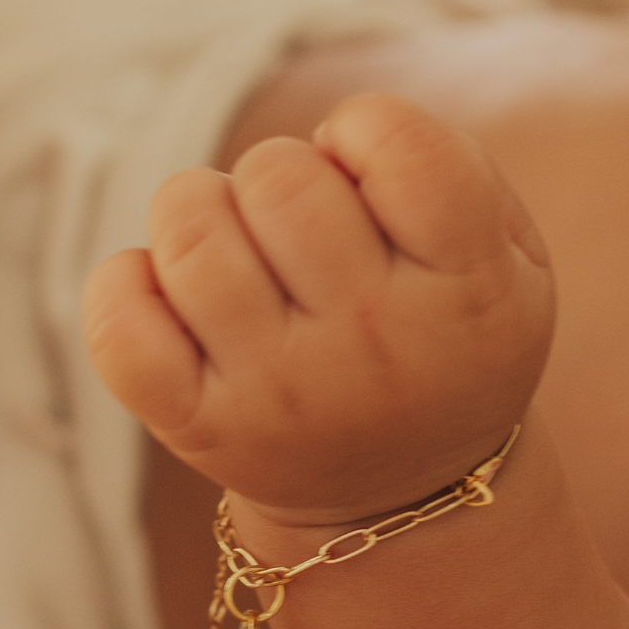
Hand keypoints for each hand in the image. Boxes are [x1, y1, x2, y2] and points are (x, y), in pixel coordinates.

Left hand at [85, 93, 554, 520]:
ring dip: (202, 214)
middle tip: (299, 227)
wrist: (403, 498)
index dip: (367, 131)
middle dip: (279, 174)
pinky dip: (126, 284)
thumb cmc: (445, 337)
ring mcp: (277, 391)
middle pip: (277, 176)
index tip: (371, 178)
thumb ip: (448, 168)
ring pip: (189, 226)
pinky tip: (175, 297)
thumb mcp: (510, 261)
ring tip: (241, 255)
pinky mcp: (197, 425)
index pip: (399, 144)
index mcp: (469, 293)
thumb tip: (327, 139)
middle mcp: (372, 345)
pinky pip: (118, 319)